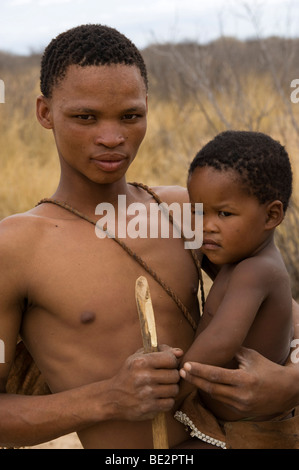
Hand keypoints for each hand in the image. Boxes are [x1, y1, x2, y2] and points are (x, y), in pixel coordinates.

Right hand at [107, 345, 182, 420]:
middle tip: (166, 377)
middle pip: (175, 375)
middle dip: (173, 375)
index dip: (173, 361)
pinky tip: (159, 397)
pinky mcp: (148, 408)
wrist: (111, 397)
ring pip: (174, 390)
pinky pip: (169, 403)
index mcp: (141, 362)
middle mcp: (144, 377)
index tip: (168, 364)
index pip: (170, 359)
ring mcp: (146, 394)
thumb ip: (160, 351)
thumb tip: (180, 352)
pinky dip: (167, 400)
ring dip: (171, 389)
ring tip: (162, 387)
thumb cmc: (128, 374)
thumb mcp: (138, 357)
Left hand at [180, 347, 298, 416]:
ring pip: (215, 396)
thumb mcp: (251, 356)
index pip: (216, 376)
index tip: (186, 366)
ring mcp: (241, 406)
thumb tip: (215, 343)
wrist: (287, 390)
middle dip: (194, 380)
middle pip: (211, 388)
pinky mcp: (241, 412)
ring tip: (188, 377)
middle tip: (180, 372)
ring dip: (200, 386)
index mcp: (244, 380)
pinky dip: (212, 393)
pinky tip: (202, 385)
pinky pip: (222, 401)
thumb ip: (232, 351)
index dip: (199, 371)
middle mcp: (241, 395)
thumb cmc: (268, 369)